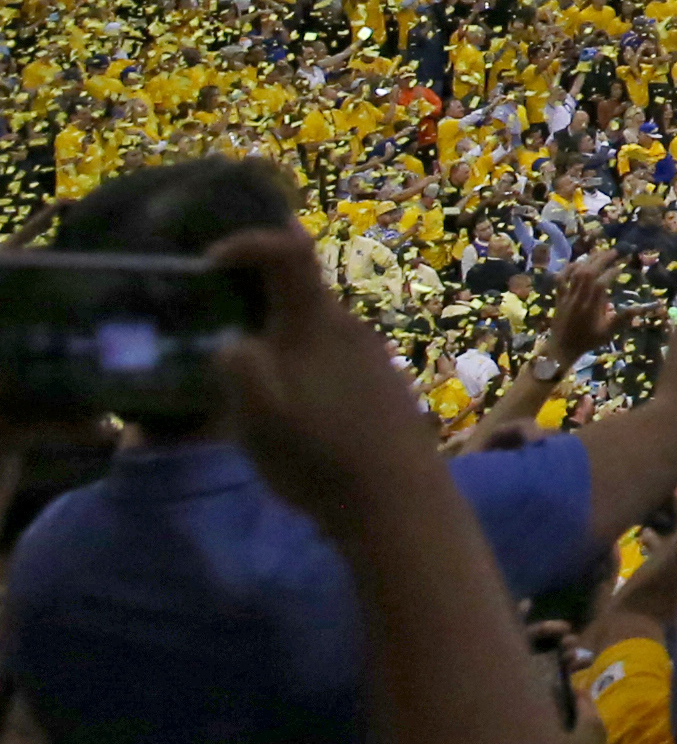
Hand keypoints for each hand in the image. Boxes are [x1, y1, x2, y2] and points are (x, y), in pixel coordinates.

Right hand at [211, 229, 444, 539]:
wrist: (399, 501)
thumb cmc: (321, 457)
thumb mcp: (258, 415)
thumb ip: (238, 366)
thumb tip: (233, 340)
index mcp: (316, 323)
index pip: (290, 251)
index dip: (250, 242)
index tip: (211, 260)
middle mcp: (350, 327)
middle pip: (302, 289)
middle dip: (257, 294)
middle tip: (216, 318)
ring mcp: (371, 356)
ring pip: (316, 326)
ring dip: (279, 333)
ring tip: (244, 369)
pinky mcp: (381, 385)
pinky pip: (332, 355)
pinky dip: (302, 361)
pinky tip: (289, 401)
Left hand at [533, 255, 614, 371]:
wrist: (561, 349)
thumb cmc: (587, 341)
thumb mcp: (607, 334)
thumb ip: (621, 320)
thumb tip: (637, 308)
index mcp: (590, 307)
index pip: (600, 284)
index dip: (611, 273)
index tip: (621, 267)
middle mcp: (578, 299)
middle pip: (588, 274)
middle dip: (601, 260)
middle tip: (613, 251)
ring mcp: (566, 297)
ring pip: (575, 274)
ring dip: (588, 261)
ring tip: (599, 252)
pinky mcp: (559, 297)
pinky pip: (560, 280)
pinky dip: (567, 269)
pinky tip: (576, 262)